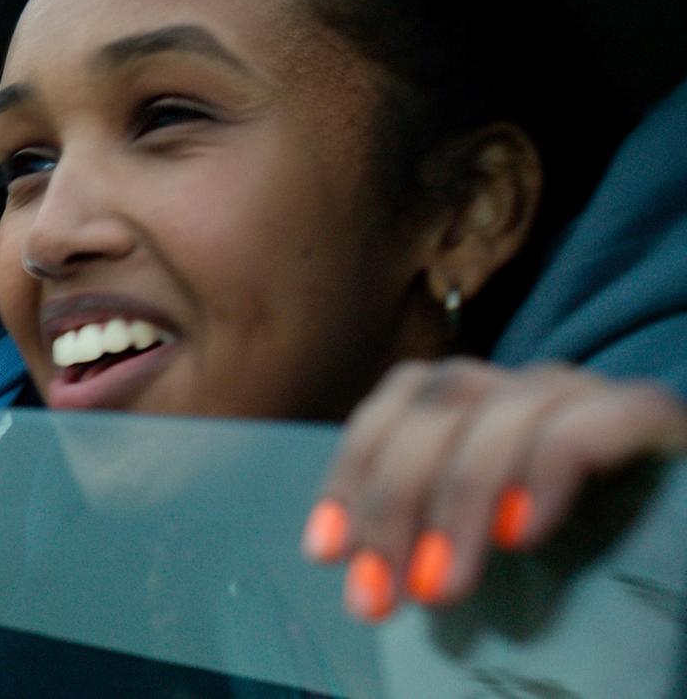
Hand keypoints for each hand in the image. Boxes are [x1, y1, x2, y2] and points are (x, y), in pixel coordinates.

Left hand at [302, 358, 686, 622]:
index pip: (399, 404)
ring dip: (458, 506)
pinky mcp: (644, 414)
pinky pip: (585, 425)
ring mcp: (585, 393)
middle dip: (393, 506)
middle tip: (381, 592)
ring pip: (499, 418)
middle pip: (437, 410)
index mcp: (482, 402)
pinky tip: (522, 532)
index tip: (325, 552)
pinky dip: (543, 474)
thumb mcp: (488, 535)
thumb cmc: (583, 545)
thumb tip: (363, 575)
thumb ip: (432, 534)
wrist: (674, 523)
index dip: (352, 472)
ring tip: (442, 584)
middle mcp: (525, 385)